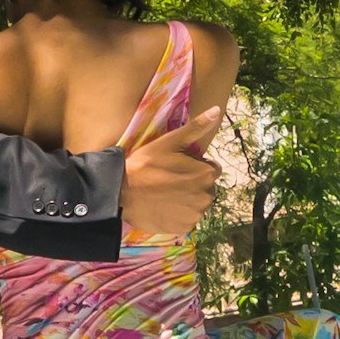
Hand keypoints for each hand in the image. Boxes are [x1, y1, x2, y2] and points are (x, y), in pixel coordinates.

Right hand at [121, 102, 225, 232]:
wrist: (123, 193)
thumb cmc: (146, 165)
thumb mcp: (171, 141)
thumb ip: (196, 128)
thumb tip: (217, 110)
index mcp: (206, 174)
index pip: (210, 170)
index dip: (194, 167)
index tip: (176, 168)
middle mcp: (206, 196)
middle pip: (205, 188)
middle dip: (192, 184)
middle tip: (168, 181)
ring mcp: (195, 214)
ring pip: (196, 204)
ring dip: (186, 200)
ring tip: (164, 195)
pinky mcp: (184, 228)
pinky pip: (187, 219)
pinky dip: (179, 215)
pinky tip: (163, 207)